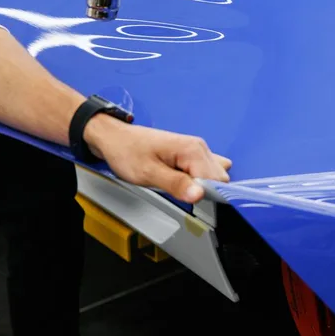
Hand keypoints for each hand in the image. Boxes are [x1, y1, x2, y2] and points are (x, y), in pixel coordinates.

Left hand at [85, 116, 231, 203]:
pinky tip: (183, 181)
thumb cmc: (128, 152)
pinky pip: (207, 170)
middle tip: (176, 190)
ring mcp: (197, 150)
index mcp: (192, 150)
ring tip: (177, 184)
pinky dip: (200, 180)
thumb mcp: (148, 173)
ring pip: (215, 176)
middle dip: (202, 190)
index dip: (203, 193)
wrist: (115, 139)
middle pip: (219, 179)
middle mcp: (199, 147)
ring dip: (200, 185)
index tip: (184, 196)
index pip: (217, 180)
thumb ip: (176, 184)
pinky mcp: (192, 154)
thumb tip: (199, 194)